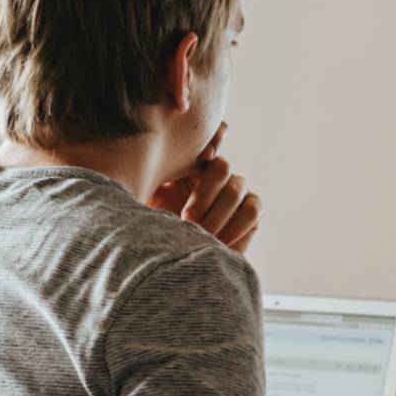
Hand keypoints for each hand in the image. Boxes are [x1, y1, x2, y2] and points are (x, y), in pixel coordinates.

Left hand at [147, 124, 259, 252]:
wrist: (167, 257)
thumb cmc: (150, 225)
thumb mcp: (144, 196)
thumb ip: (147, 175)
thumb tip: (149, 157)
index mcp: (192, 163)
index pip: (211, 138)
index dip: (213, 140)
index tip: (202, 157)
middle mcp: (219, 174)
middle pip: (222, 168)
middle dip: (204, 195)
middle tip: (186, 219)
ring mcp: (238, 192)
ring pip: (237, 191)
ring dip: (219, 214)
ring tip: (201, 235)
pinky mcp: (252, 214)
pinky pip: (251, 213)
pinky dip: (236, 229)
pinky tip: (218, 244)